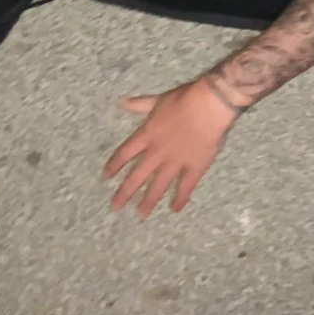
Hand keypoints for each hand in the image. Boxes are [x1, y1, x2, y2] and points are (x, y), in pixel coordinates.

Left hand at [103, 77, 238, 218]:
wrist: (208, 106)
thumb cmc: (182, 99)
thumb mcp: (157, 100)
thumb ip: (139, 104)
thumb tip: (120, 102)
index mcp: (147, 135)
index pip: (124, 154)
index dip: (114, 166)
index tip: (105, 177)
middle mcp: (157, 153)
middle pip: (137, 176)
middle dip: (125, 192)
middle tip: (116, 206)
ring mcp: (175, 162)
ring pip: (158, 186)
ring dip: (148, 201)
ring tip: (140, 215)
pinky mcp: (194, 168)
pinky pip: (185, 187)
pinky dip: (180, 199)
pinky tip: (175, 209)